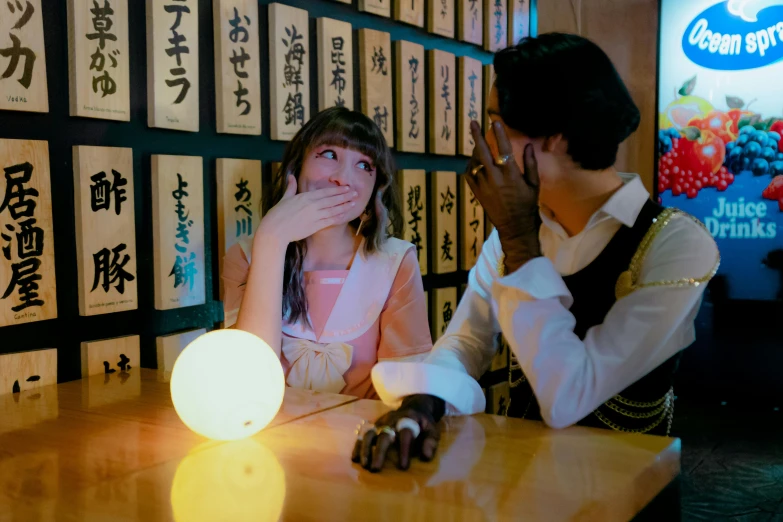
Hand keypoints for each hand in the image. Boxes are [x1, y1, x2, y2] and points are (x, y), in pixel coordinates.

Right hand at [256, 175, 357, 247]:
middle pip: (332, 199)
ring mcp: (315, 216)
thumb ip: (291, 187)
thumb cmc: (277, 214)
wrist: (275, 230)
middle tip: (355, 193)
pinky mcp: (315, 226)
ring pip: (333, 210)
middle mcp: (312, 205)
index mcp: (305, 197)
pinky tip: (345, 214)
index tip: (346, 187)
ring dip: (344, 206)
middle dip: (345, 196)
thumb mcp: (285, 198)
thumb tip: (291, 176)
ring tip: (353, 202)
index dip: (337, 190)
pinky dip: (338, 217)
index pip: (325, 192)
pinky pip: (329, 221)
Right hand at [351, 394, 444, 472]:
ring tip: (364, 465)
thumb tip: (425, 457)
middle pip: (384, 435)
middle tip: (375, 468)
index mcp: (409, 420)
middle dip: (379, 452)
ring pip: (370, 433)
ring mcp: (382, 422)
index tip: (403, 467)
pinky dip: (358, 446)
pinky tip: (355, 458)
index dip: (404, 450)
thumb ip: (430, 443)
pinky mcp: (375, 424)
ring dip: (366, 450)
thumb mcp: (432, 430)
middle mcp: (393, 420)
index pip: (406, 434)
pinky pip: (364, 434)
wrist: (414, 406)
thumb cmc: (423, 423)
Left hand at [464, 121, 541, 272]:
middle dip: (477, 136)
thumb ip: (530, 164)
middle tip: (472, 123)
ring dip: (476, 151)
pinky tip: (474, 162)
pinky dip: (470, 166)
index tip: (495, 122)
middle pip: (483, 152)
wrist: (514, 226)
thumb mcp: (534, 184)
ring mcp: (483, 186)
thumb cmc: (527, 204)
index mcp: (511, 174)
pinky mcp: (476, 192)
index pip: (504, 149)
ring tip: (479, 145)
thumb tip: (528, 146)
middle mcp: (495, 178)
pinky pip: (469, 174)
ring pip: (475, 162)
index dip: (499, 134)